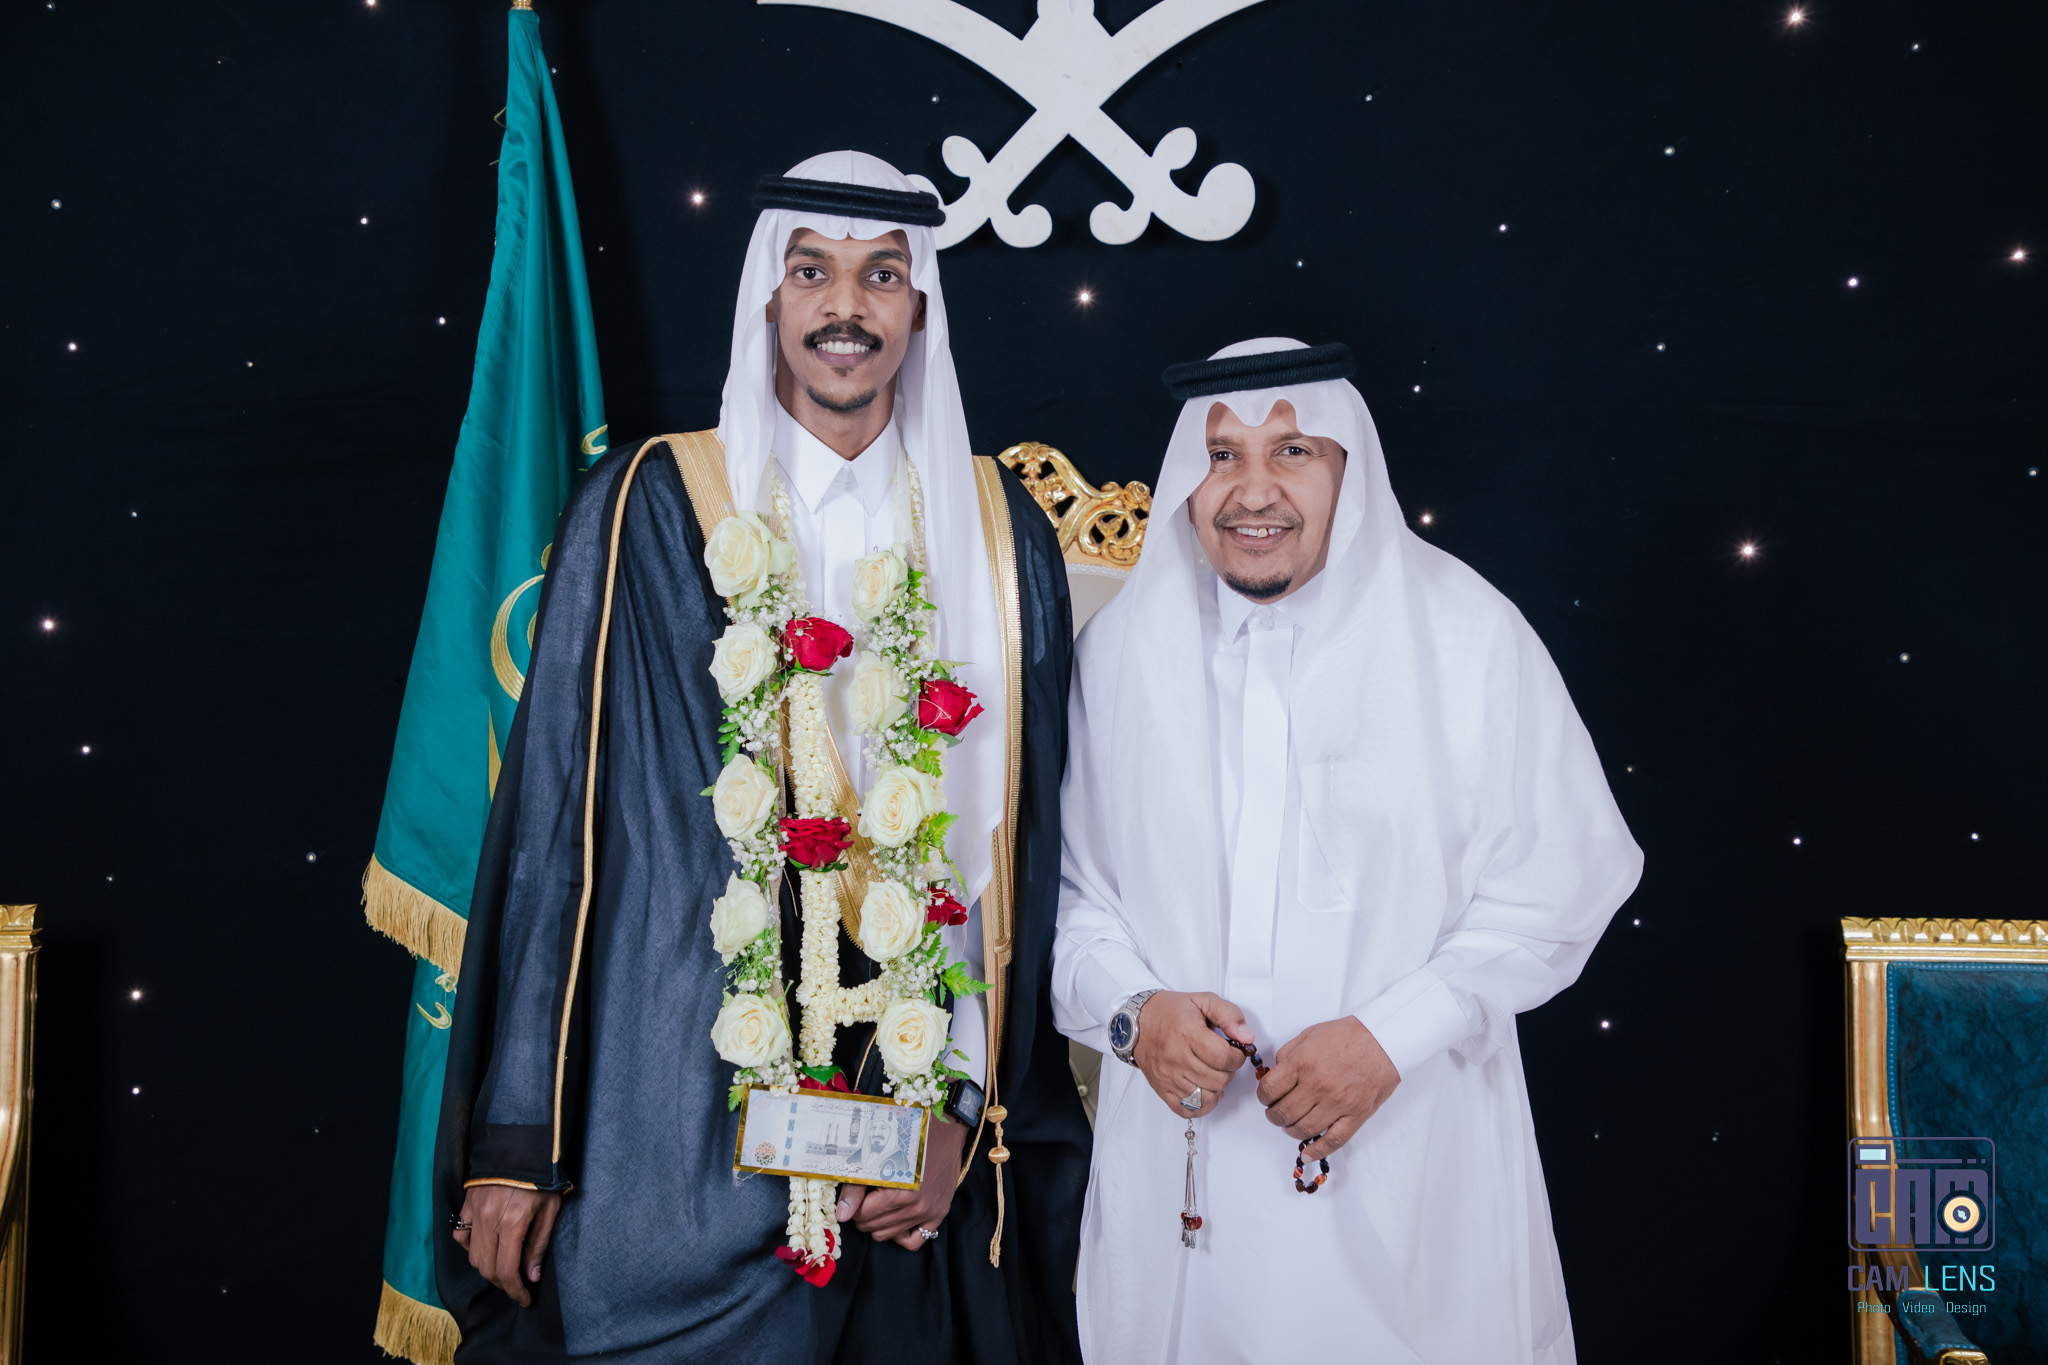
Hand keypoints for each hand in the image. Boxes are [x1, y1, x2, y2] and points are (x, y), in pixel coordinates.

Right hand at [453, 1184, 562, 1306]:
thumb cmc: (541, 1177)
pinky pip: (461, 1235)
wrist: (520, 1145)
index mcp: (511, 1224)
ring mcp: (474, 1213)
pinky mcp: (467, 1205)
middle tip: (517, 1286)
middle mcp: (489, 1221)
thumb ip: (538, 1245)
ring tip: (504, 1268)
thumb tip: (531, 1276)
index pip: (507, 1271)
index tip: (524, 1299)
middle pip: (488, 1268)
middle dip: (503, 1283)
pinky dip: (470, 1247)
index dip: (515, 1292)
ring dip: (488, 1268)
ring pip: (473, 1256)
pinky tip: (485, 1247)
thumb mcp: (550, 1209)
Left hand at [835, 1109, 967, 1250]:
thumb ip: (856, 1188)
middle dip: (864, 1215)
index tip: (856, 1194)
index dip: (854, 1205)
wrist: (945, 1128)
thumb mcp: (876, 1156)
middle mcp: (917, 1206)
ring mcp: (930, 1212)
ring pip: (891, 1235)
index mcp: (900, 1191)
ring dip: (880, 1223)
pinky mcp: (940, 1213)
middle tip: (866, 1198)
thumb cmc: (908, 1135)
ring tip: (879, 1204)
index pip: (863, 1215)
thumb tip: (842, 1215)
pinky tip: (896, 1219)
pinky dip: (902, 1234)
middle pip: (875, 1228)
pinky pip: (917, 1240)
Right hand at [1131, 991, 1252, 1118]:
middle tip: (1223, 1060)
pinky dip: (1202, 1105)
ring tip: (1213, 1073)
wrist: (1138, 1022)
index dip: (1238, 1056)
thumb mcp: (1203, 1001)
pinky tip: (1205, 1090)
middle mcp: (1177, 1058)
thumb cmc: (1170, 1011)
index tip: (1236, 1051)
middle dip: (1229, 1071)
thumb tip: (1247, 1038)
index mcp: (1188, 1034)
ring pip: (1207, 1097)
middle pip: (1218, 1079)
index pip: (1224, 1058)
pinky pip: (1188, 1110)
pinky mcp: (1162, 1090)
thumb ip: (1229, 1015)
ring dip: (1217, 1087)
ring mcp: (1169, 1077)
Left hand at [1256, 1016, 1399, 1160]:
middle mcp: (1317, 1085)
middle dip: (1274, 1116)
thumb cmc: (1349, 1035)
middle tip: (1276, 1113)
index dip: (1263, 1097)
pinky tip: (1307, 1153)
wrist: (1384, 1040)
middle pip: (1283, 1112)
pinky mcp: (1355, 1115)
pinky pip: (1333, 1140)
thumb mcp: (1311, 1034)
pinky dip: (1317, 1150)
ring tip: (1290, 1126)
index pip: (1270, 1090)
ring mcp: (1337, 1103)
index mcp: (1303, 1063)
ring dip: (1290, 1130)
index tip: (1266, 1098)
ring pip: (1303, 1129)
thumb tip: (1276, 1072)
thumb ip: (1289, 1053)